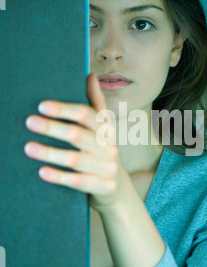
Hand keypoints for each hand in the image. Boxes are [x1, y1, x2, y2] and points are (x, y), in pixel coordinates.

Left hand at [24, 73, 127, 211]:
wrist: (118, 190)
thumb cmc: (102, 154)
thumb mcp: (103, 130)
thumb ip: (96, 104)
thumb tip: (90, 76)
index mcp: (107, 130)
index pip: (86, 115)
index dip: (64, 109)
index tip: (42, 106)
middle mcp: (109, 147)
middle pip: (78, 135)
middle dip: (53, 128)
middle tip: (29, 122)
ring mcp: (107, 168)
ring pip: (76, 159)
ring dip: (50, 153)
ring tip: (28, 147)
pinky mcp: (103, 187)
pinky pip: (78, 181)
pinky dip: (60, 176)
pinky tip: (42, 172)